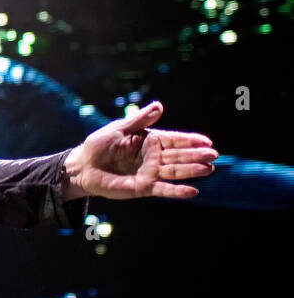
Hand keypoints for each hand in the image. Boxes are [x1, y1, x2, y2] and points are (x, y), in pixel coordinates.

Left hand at [65, 101, 216, 199]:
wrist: (83, 165)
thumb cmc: (100, 144)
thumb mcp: (119, 128)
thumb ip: (139, 120)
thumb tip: (159, 106)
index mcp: (150, 140)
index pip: (174, 140)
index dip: (190, 141)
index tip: (207, 141)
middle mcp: (154, 157)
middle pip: (179, 156)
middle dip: (196, 155)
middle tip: (213, 155)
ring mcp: (150, 173)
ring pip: (175, 172)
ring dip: (192, 171)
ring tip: (208, 169)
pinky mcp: (144, 187)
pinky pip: (163, 189)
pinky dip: (177, 191)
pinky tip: (193, 191)